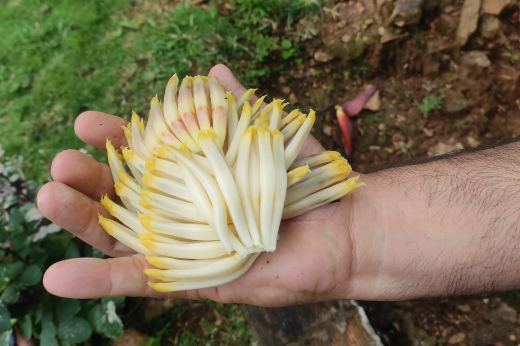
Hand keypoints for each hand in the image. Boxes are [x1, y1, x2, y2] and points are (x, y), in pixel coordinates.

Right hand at [37, 64, 356, 306]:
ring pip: (123, 236)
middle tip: (61, 163)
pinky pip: (141, 282)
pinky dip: (99, 281)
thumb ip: (237, 107)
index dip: (116, 141)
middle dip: (90, 179)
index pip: (146, 156)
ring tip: (48, 197)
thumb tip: (214, 70)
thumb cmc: (306, 181)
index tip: (88, 123)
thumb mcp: (267, 136)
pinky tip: (56, 277)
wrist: (342, 228)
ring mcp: (186, 246)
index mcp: (197, 176)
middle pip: (126, 196)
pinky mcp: (192, 281)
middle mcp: (185, 210)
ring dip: (82, 220)